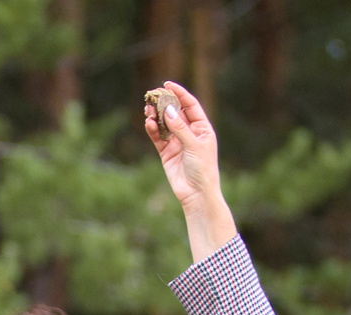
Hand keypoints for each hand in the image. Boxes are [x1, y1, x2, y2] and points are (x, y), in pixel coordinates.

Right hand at [143, 81, 222, 211]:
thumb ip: (180, 128)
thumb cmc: (202, 169)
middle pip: (175, 112)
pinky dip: (153, 130)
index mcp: (202, 128)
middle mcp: (190, 133)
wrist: (196, 194)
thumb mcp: (194, 145)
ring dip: (156, 116)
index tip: (168, 84)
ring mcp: (177, 142)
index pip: (190, 105)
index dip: (180, 93)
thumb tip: (168, 110)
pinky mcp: (167, 153)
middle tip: (152, 96)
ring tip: (147, 110)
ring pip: (164, 124)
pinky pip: (158, 137)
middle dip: (164, 103)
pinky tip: (148, 123)